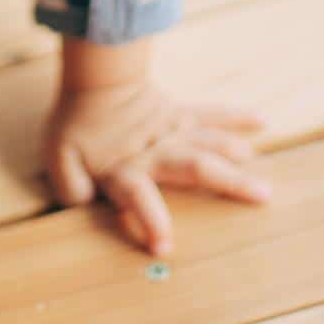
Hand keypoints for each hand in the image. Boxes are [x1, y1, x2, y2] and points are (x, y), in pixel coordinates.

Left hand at [44, 80, 271, 256]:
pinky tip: (262, 120)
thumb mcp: (60, 160)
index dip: (151, 221)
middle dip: (227, 185)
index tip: (164, 247)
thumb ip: (71, 188)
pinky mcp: (181, 114)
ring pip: (209, 143)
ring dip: (237, 160)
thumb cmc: (76, 123)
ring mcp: (173, 131)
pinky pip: (212, 114)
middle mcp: (156, 152)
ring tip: (264, 180)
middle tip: (262, 198)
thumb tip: (81, 206)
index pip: (138, 198)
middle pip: (195, 168)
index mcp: (125, 170)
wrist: (94, 77)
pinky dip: (236, 116)